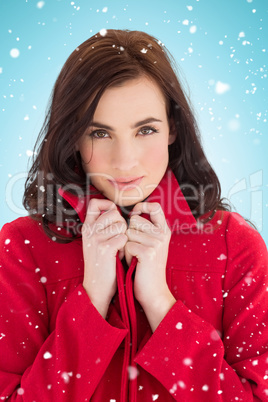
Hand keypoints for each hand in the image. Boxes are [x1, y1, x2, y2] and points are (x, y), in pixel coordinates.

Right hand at [82, 198, 127, 317]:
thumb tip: (115, 211)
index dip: (108, 204)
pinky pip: (123, 238)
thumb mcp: (96, 242)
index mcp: (87, 227)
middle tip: (119, 238)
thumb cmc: (101, 264)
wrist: (96, 287)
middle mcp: (89, 230)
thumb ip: (102, 226)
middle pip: (113, 212)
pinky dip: (125, 247)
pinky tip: (119, 256)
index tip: (114, 214)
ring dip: (124, 236)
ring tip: (118, 249)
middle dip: (122, 223)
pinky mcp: (105, 248)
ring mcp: (96, 238)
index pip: (95, 203)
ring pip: (121, 225)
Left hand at [124, 202, 173, 310]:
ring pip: (128, 233)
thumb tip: (133, 213)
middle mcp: (162, 234)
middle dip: (129, 233)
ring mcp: (156, 242)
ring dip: (126, 246)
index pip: (155, 206)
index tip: (135, 213)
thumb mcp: (151, 244)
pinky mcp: (148, 252)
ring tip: (135, 258)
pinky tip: (134, 263)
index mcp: (164, 230)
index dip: (142, 206)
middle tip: (136, 250)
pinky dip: (125, 255)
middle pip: (134, 220)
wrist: (153, 291)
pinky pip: (127, 245)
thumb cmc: (146, 267)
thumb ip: (147, 229)